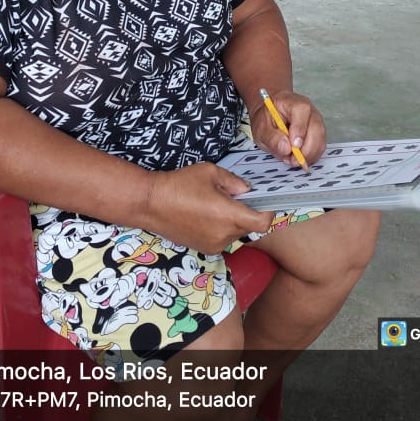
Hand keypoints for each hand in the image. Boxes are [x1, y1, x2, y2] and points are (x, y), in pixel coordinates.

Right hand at [144, 163, 274, 254]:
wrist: (151, 203)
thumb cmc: (180, 184)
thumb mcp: (210, 172)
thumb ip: (234, 181)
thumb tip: (246, 190)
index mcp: (229, 216)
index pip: (263, 223)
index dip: (268, 212)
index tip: (264, 202)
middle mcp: (224, 235)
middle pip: (249, 227)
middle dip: (247, 212)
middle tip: (235, 197)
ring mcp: (214, 245)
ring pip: (235, 233)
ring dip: (233, 221)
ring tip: (215, 205)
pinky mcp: (204, 249)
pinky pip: (222, 239)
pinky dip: (221, 228)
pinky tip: (205, 215)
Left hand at [249, 89, 326, 167]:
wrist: (270, 115)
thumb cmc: (266, 118)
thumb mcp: (260, 128)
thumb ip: (272, 137)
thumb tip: (286, 148)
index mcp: (292, 102)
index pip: (302, 111)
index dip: (299, 130)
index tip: (294, 146)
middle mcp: (308, 110)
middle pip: (316, 128)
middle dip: (307, 148)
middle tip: (293, 160)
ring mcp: (316, 121)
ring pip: (320, 139)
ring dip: (309, 154)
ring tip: (292, 160)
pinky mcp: (318, 133)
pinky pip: (319, 146)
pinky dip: (310, 156)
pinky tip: (298, 159)